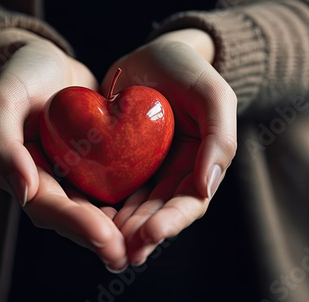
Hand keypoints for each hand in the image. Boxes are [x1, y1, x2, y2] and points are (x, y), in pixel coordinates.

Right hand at [0, 28, 127, 270]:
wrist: (47, 59)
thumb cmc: (21, 74)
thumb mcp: (3, 100)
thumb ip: (2, 144)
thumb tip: (22, 190)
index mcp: (21, 172)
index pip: (47, 207)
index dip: (75, 224)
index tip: (105, 237)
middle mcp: (47, 181)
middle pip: (74, 218)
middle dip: (100, 238)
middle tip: (128, 255)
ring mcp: (71, 174)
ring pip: (94, 210)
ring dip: (117, 231)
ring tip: (144, 245)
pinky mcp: (94, 164)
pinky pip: (111, 187)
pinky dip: (127, 203)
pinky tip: (151, 214)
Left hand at [101, 29, 237, 264]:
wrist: (154, 53)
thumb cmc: (188, 68)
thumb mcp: (213, 93)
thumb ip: (220, 137)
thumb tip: (207, 187)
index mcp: (200, 162)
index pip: (190, 201)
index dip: (172, 220)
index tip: (151, 233)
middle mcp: (174, 172)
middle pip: (159, 212)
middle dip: (142, 234)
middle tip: (121, 253)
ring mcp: (147, 168)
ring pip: (134, 206)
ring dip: (121, 228)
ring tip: (104, 246)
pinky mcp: (120, 159)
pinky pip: (112, 186)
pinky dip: (102, 205)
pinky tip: (87, 217)